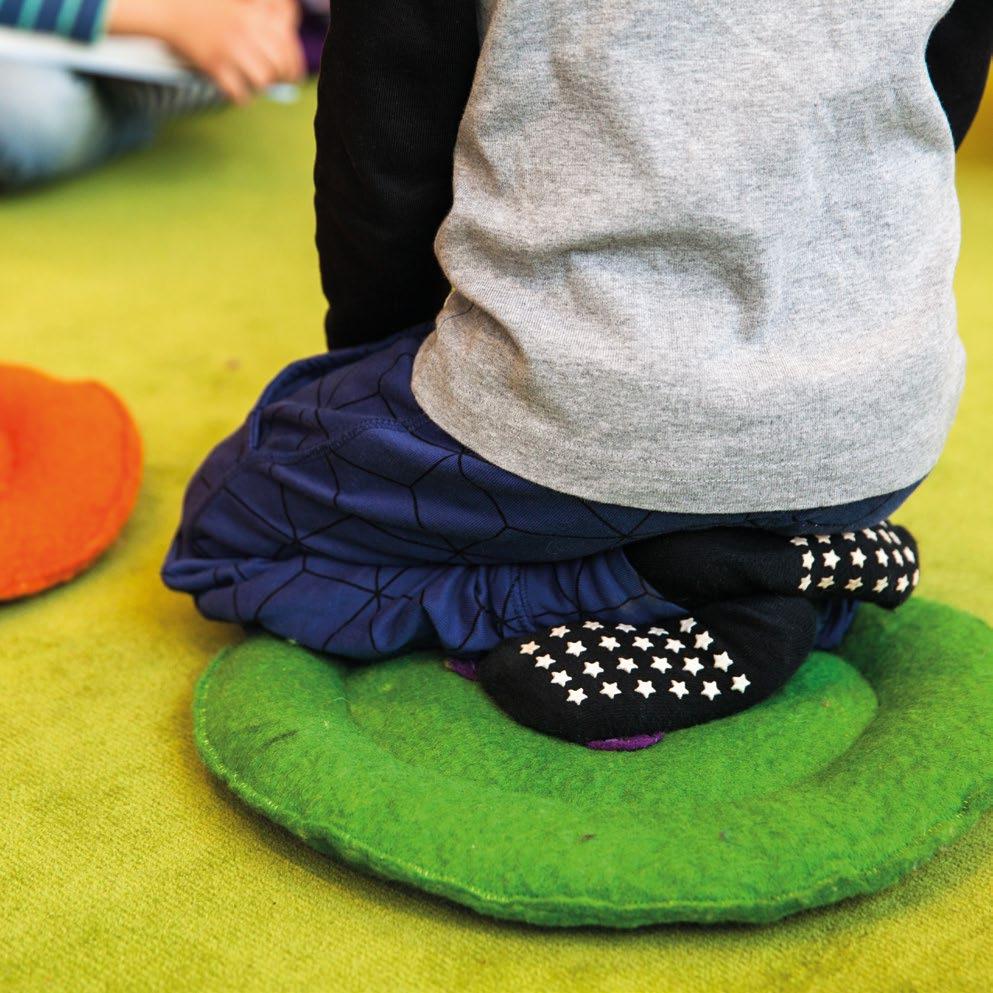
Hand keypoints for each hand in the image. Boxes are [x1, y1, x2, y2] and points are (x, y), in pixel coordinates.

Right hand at [108, 0, 305, 103]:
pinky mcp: (214, 65)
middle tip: (273, 82)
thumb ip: (265, 12)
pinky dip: (241, 97)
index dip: (294, 64)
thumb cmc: (206, 8)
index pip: (288, 45)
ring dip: (260, 86)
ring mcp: (229, 49)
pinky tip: (238, 93)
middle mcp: (245, 31)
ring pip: (262, 81)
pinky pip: (239, 93)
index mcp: (254, 14)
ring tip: (253, 83)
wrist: (168, 10)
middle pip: (279, 65)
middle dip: (279, 78)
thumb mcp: (240, 3)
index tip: (292, 75)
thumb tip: (289, 28)